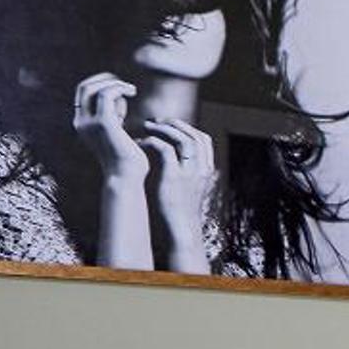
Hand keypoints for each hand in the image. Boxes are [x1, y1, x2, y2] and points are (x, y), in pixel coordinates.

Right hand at [70, 73, 145, 183]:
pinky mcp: (104, 123)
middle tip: (125, 84)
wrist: (126, 177)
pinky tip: (132, 92)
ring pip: (94, 88)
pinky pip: (107, 94)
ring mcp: (90, 122)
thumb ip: (114, 118)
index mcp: (82, 125)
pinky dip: (119, 88)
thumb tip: (120, 101)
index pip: (82, 95)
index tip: (119, 87)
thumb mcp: (116, 133)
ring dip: (114, 84)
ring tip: (131, 90)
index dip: (99, 85)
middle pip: (84, 88)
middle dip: (104, 80)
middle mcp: (81, 122)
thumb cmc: (127, 159)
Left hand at [137, 115, 216, 274]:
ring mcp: (190, 172)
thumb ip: (184, 169)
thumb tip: (171, 155)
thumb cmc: (180, 208)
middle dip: (176, 124)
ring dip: (164, 129)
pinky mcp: (175, 177)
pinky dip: (153, 142)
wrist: (181, 227)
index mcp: (206, 168)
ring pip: (183, 139)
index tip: (169, 126)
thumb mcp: (188, 186)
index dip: (187, 128)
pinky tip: (142, 143)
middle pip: (195, 135)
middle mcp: (202, 168)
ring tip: (147, 127)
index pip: (203, 139)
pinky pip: (165, 150)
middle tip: (156, 121)